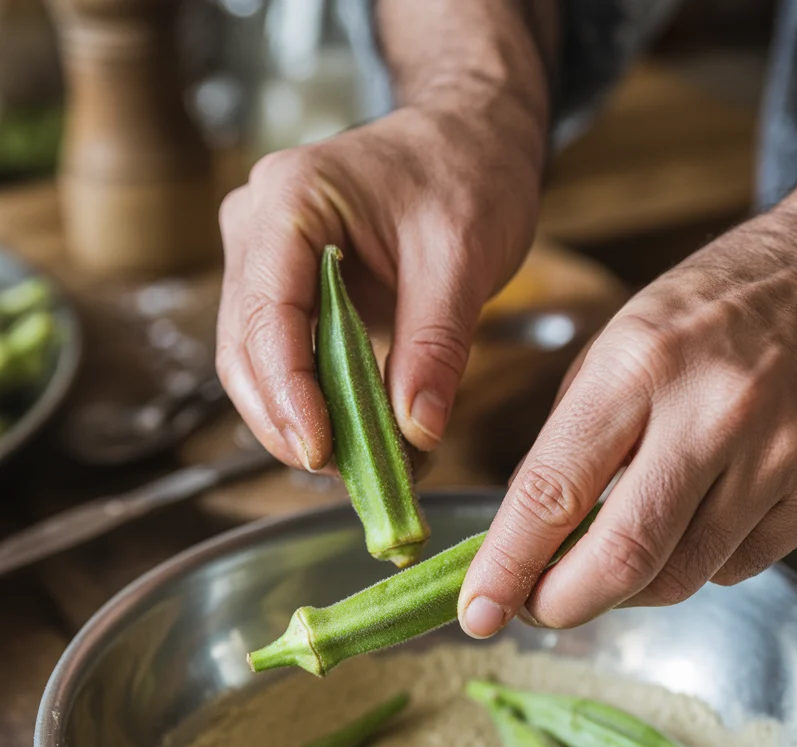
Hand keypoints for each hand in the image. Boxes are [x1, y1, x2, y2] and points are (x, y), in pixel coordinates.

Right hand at [216, 96, 544, 471]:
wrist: (467, 138)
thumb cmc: (465, 171)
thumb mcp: (464, 256)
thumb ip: (436, 345)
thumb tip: (416, 433)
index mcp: (291, 200)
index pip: (267, 313)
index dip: (288, 393)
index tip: (320, 452)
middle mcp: (257, 228)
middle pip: (245, 349)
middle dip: (289, 420)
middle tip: (345, 474)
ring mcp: (261, 260)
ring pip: (253, 364)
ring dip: (297, 422)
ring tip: (355, 465)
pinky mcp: (282, 291)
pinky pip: (281, 360)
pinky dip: (312, 405)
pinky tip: (352, 437)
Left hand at [459, 207, 796, 635]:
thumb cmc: (707, 313)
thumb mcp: (614, 348)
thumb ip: (567, 446)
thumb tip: (525, 540)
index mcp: (639, 365)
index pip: (554, 492)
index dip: (508, 567)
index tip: (478, 609)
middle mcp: (713, 412)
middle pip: (623, 559)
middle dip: (563, 605)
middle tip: (537, 611)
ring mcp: (777, 456)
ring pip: (679, 578)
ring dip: (627, 588)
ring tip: (614, 555)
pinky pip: (735, 567)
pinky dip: (696, 562)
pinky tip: (695, 517)